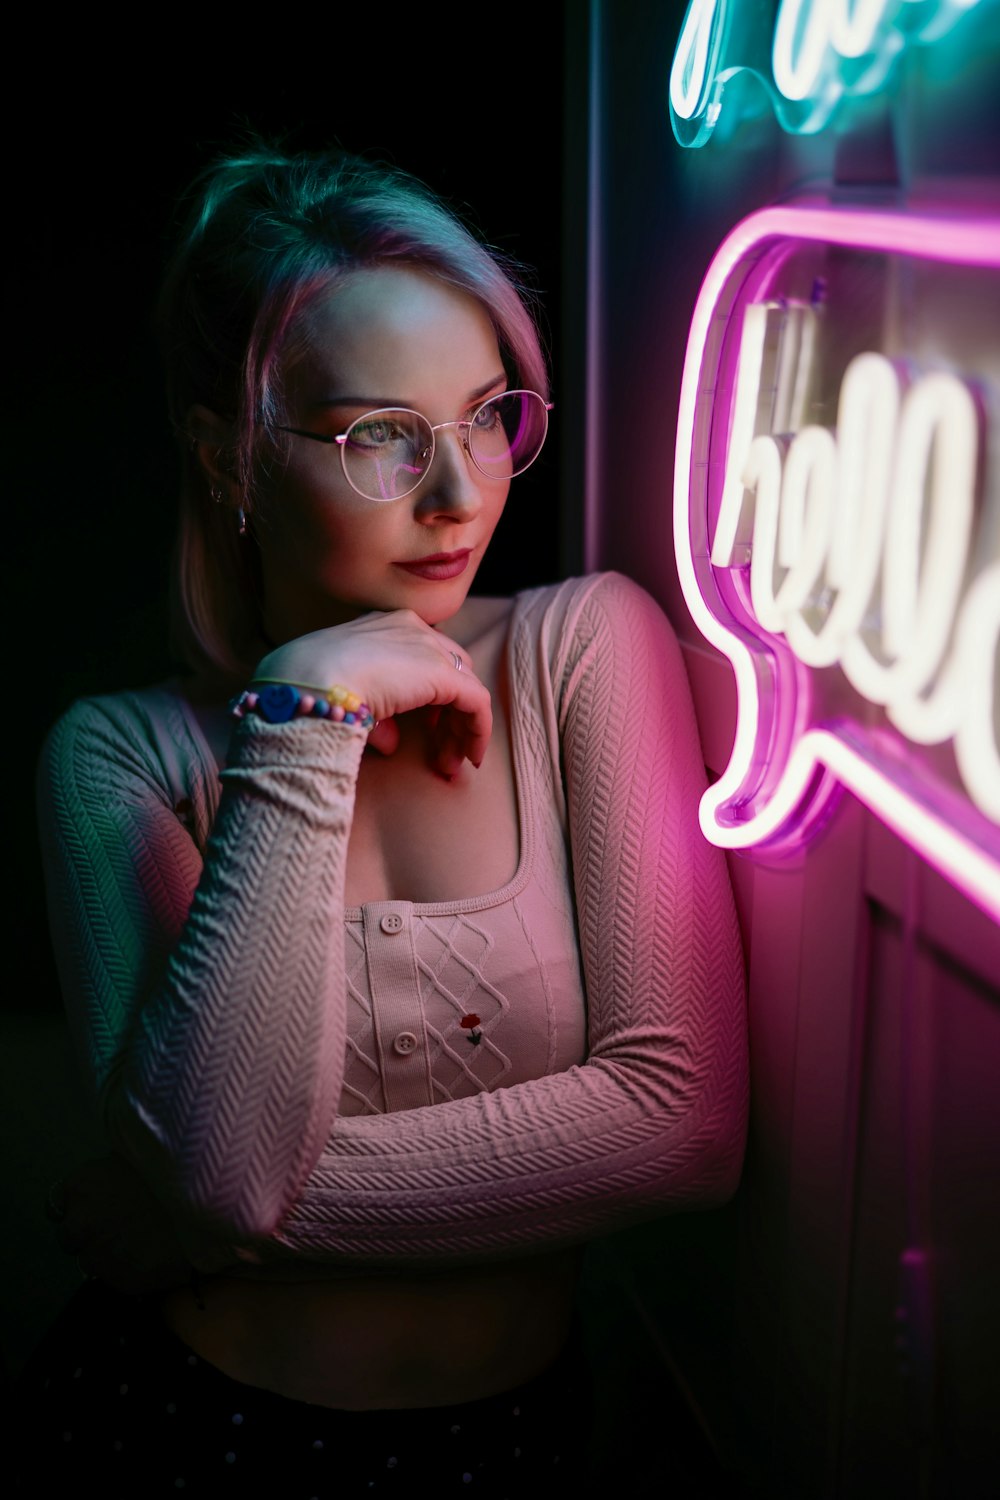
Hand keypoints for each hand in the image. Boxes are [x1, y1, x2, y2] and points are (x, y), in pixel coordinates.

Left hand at [47, 1155, 192, 1296]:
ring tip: (142, 1241)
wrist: (211, 1204)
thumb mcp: (136, 1153)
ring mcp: (98, 1255)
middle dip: (90, 1233)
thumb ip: (109, 1169)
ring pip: (92, 1261)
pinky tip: (154, 1254)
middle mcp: (79, 1222)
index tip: (100, 1206)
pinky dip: (130, 1270)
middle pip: (69, 1236)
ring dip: (109, 1255)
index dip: (80, 1205)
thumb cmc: (176, 1169)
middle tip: (122, 1226)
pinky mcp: (119, 1282)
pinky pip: (118, 1279)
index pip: (58, 1203)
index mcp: (81, 1184)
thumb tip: (104, 1175)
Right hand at [254, 610, 491, 777]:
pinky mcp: (443, 674)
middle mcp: (411, 629)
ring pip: (465, 688)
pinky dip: (477, 731)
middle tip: (441, 752)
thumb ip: (377, 715)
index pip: (424, 659)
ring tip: (450, 765)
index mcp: (385, 626)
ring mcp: (428, 648)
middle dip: (449, 714)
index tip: (427, 732)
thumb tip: (391, 741)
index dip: (431, 698)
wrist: (305, 680)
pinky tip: (471, 757)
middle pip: (450, 672)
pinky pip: (476, 703)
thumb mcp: (345, 697)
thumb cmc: (311, 687)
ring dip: (461, 729)